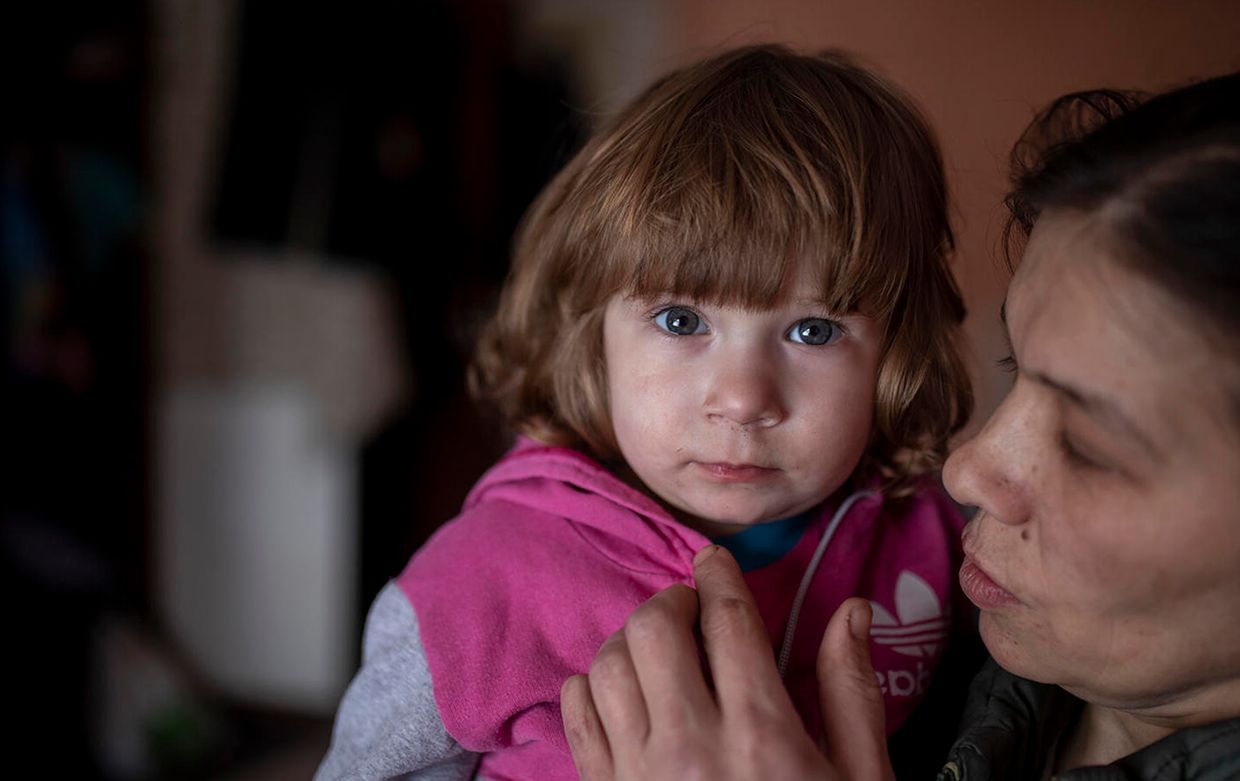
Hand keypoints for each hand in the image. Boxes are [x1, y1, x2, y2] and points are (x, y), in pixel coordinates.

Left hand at [561, 545, 893, 780]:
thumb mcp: (860, 780)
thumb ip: (852, 692)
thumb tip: (852, 610)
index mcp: (763, 735)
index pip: (727, 622)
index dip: (718, 576)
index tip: (714, 560)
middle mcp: (691, 746)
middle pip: (654, 630)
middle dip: (672, 601)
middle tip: (692, 609)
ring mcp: (638, 773)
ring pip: (608, 665)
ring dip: (631, 641)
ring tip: (660, 649)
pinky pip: (575, 714)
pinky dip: (589, 685)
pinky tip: (621, 690)